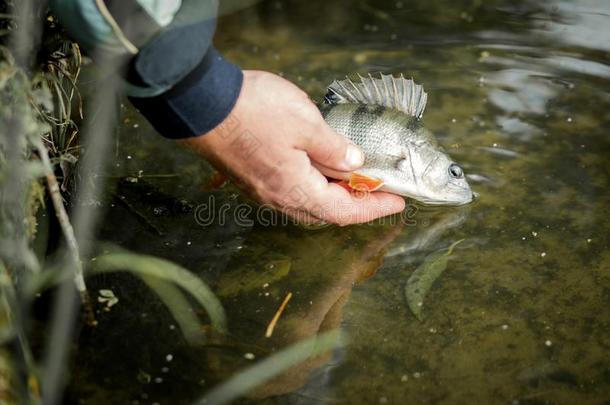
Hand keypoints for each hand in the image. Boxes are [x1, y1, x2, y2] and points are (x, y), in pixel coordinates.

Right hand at [181, 70, 404, 224]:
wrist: (201, 105)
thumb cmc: (253, 111)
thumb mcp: (305, 124)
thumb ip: (334, 148)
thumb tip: (354, 163)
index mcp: (296, 190)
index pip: (344, 211)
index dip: (374, 207)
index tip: (398, 201)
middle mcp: (278, 198)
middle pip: (326, 212)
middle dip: (355, 203)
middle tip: (377, 187)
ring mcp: (262, 190)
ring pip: (307, 203)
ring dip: (333, 194)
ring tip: (352, 176)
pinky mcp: (252, 178)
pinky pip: (290, 191)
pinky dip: (312, 185)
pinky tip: (318, 166)